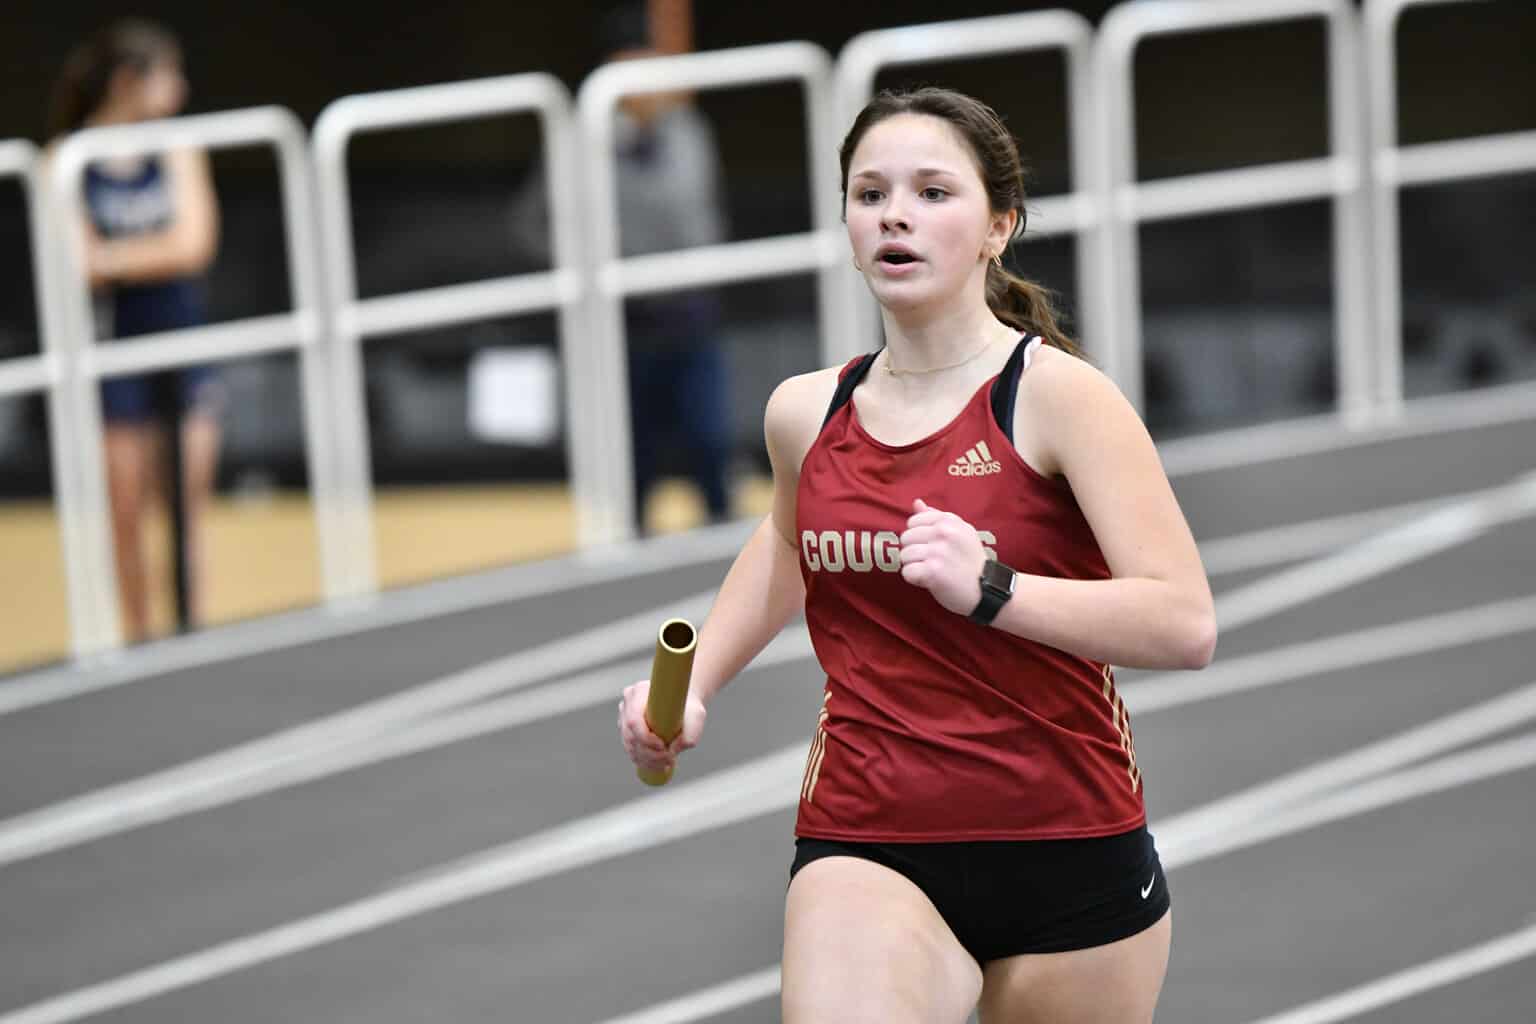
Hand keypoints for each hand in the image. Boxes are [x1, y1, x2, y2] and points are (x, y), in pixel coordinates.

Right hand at [617, 679, 706, 776]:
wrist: (686, 706)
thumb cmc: (690, 709)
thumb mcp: (696, 718)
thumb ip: (688, 736)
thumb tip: (671, 751)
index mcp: (640, 692)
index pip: (634, 720)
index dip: (645, 737)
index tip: (663, 746)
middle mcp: (628, 703)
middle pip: (630, 736)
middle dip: (649, 753)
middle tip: (669, 759)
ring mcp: (624, 716)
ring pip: (629, 745)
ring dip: (647, 760)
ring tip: (666, 764)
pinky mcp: (627, 730)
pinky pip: (631, 749)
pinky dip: (643, 761)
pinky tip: (657, 765)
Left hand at [899, 498, 986, 615]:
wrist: (986, 588)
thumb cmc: (970, 560)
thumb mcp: (961, 532)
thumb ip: (936, 516)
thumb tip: (916, 503)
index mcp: (948, 520)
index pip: (913, 522)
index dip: (918, 537)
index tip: (932, 547)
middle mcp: (943, 533)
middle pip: (906, 538)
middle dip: (914, 552)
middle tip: (932, 561)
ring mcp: (937, 551)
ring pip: (905, 555)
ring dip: (914, 566)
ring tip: (931, 570)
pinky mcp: (933, 571)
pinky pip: (907, 572)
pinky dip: (915, 579)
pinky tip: (929, 580)